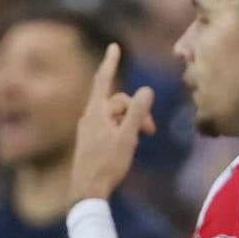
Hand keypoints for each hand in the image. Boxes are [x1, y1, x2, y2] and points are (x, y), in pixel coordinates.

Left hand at [69, 44, 155, 205]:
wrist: (86, 191)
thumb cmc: (107, 164)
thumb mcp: (127, 137)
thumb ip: (137, 113)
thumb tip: (147, 89)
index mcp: (96, 112)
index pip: (104, 80)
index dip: (111, 63)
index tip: (114, 46)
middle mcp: (90, 117)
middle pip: (118, 102)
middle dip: (137, 111)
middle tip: (152, 131)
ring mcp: (89, 129)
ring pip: (116, 116)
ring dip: (132, 124)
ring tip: (139, 142)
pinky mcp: (91, 141)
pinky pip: (111, 127)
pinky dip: (124, 131)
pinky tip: (128, 148)